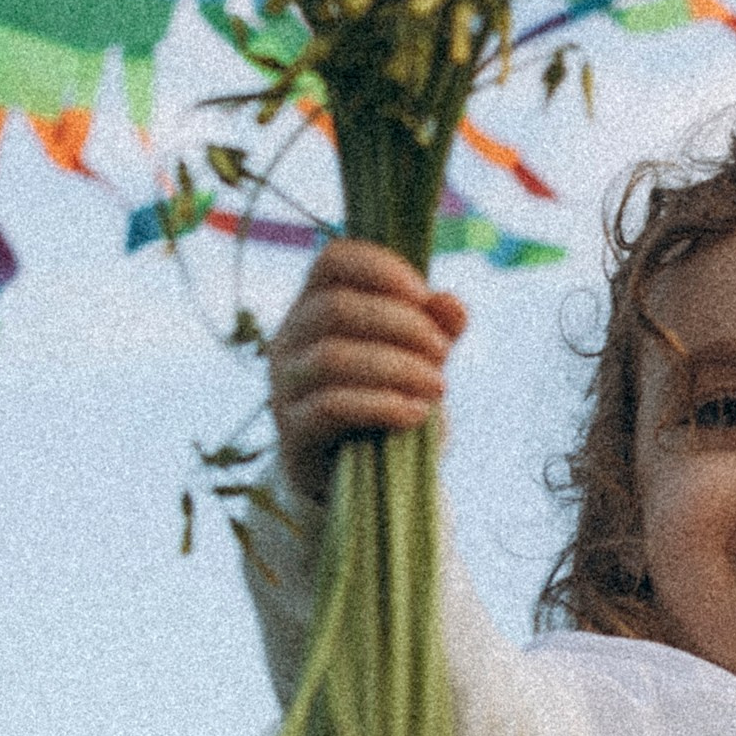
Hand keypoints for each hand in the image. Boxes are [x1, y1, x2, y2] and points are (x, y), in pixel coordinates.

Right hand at [270, 240, 465, 502]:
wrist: (357, 475)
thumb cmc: (387, 400)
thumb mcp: (417, 358)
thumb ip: (436, 327)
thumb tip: (451, 305)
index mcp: (316, 304)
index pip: (333, 260)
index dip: (381, 268)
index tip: (425, 296)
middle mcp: (290, 338)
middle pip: (335, 308)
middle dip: (401, 324)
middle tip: (443, 352)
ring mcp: (284, 385)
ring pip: (332, 358)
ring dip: (397, 367)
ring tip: (438, 386)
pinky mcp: (292, 431)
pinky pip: (331, 407)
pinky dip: (382, 405)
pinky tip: (416, 413)